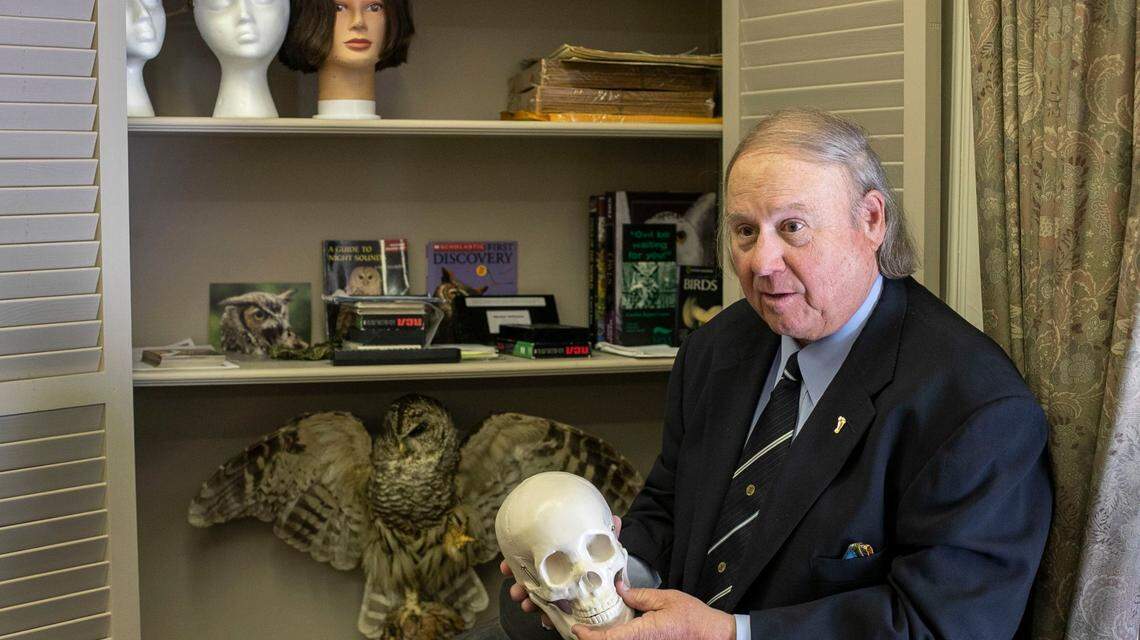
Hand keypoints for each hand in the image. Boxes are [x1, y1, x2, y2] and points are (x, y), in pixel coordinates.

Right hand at [501, 515, 623, 629]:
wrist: (618, 579)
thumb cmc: (607, 560)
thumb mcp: (607, 546)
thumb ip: (610, 536)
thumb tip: (617, 520)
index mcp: (561, 560)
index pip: (535, 560)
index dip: (517, 564)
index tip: (505, 565)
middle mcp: (557, 577)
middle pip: (533, 581)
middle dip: (520, 586)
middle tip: (515, 590)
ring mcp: (561, 595)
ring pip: (540, 599)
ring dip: (531, 603)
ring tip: (527, 605)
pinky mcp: (568, 612)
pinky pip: (555, 616)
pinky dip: (549, 618)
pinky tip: (546, 619)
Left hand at [572, 581, 734, 639]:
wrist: (714, 636)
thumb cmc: (694, 619)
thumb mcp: (666, 599)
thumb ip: (640, 596)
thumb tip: (620, 589)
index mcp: (643, 633)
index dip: (588, 637)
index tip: (577, 629)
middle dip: (595, 638)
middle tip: (584, 628)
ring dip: (608, 639)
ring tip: (597, 629)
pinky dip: (620, 638)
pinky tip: (617, 631)